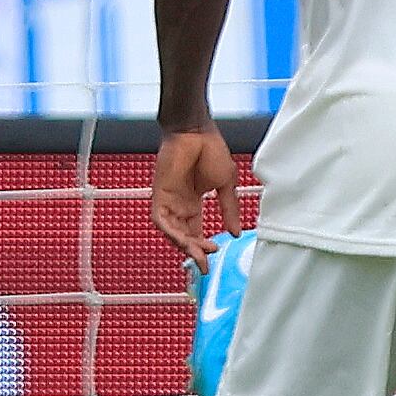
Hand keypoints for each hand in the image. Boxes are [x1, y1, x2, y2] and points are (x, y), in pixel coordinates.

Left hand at [152, 125, 241, 266]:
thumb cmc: (211, 150)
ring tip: (202, 253)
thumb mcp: (226, 184)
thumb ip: (229, 209)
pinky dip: (172, 233)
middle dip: (196, 251)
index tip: (215, 256)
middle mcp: (179, 205)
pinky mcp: (159, 197)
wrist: (197, 132)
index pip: (196, 231)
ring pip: (173, 233)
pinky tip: (185, 241)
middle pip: (184, 236)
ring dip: (186, 245)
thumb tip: (236, 232)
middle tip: (206, 264)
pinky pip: (162, 221)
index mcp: (194, 202)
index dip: (204, 246)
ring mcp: (168, 202)